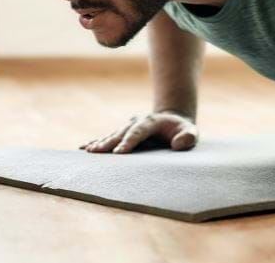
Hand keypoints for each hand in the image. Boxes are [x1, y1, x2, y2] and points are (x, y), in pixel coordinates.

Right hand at [79, 110, 197, 152]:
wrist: (172, 120)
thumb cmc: (182, 130)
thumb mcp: (191, 132)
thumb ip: (188, 137)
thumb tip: (177, 145)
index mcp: (151, 121)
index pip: (138, 131)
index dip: (129, 141)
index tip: (119, 153)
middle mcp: (137, 122)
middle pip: (121, 132)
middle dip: (110, 142)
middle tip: (98, 152)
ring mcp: (129, 127)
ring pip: (112, 135)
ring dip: (101, 143)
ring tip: (89, 151)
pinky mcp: (123, 134)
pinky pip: (108, 138)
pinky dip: (96, 142)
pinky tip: (84, 148)